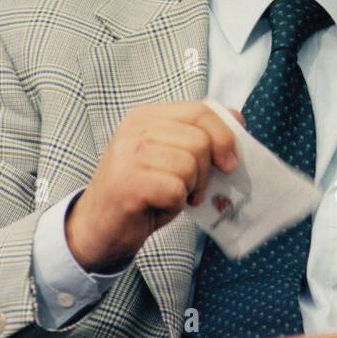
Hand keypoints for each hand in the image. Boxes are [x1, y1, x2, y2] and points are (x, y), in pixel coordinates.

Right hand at [65, 101, 241, 272]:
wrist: (99, 228)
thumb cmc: (143, 193)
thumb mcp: (170, 157)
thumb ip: (197, 137)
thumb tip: (237, 121)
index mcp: (146, 116)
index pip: (199, 110)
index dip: (224, 134)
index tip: (231, 161)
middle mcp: (134, 129)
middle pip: (199, 140)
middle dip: (206, 170)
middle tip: (193, 188)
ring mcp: (128, 154)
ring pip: (190, 165)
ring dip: (190, 189)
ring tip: (174, 196)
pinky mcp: (127, 182)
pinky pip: (175, 189)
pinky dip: (176, 204)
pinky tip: (160, 205)